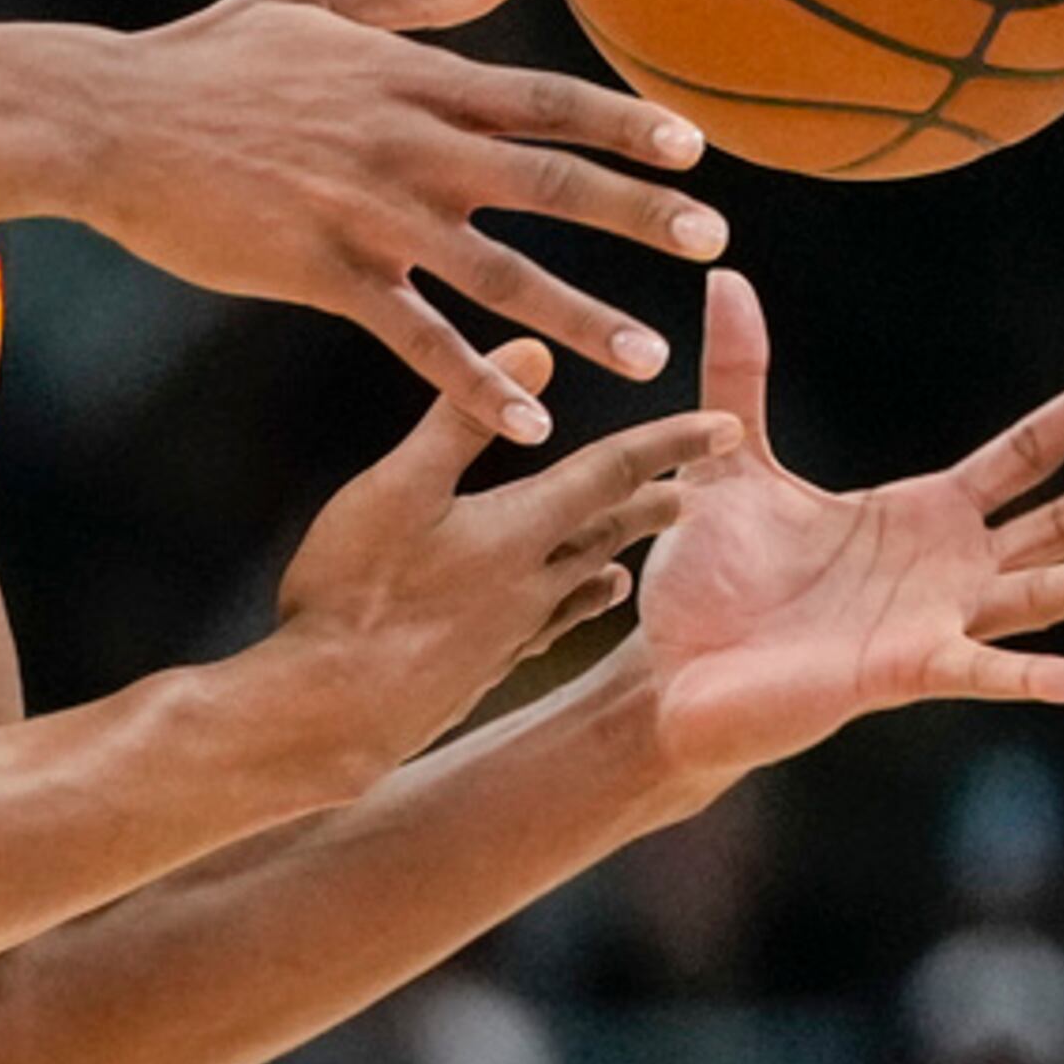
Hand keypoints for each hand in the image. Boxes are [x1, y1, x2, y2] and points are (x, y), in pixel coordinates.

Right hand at [98, 0, 724, 441]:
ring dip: (582, 314)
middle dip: (638, 212)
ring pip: (499, 271)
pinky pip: (415, 337)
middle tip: (711, 241)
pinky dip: (474, 380)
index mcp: (409, 77)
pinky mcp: (320, 272)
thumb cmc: (201, 56)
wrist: (105, 119)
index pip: (544, 97)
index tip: (694, 146)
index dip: (625, 121)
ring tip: (648, 353)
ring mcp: (366, 211)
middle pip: (548, 179)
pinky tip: (526, 419)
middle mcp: (406, 142)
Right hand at [274, 338, 739, 766]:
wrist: (334, 712)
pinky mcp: (485, 667)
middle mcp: (531, 583)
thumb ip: (463, 420)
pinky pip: (550, 624)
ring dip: (616, 556)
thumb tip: (536, 351)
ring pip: (582, 583)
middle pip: (608, 531)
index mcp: (519, 531)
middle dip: (654, 502)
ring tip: (635, 553)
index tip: (728, 429)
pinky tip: (562, 609)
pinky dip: (572, 605)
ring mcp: (511, 632)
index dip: (669, 444)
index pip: (611, 473)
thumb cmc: (356, 592)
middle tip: (697, 487)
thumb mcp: (398, 488)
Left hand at [630, 268, 1063, 780]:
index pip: (1027, 455)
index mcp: (921, 514)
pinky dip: (1039, 677)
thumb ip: (739, 373)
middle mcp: (946, 570)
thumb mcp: (727, 459)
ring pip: (1046, 594)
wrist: (669, 671)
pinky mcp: (900, 672)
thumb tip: (726, 277)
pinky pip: (983, 672)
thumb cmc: (708, 579)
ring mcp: (933, 624)